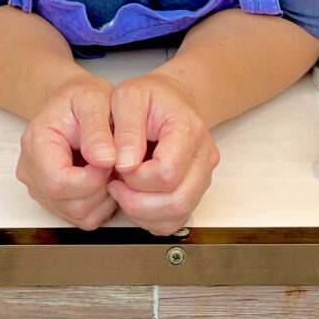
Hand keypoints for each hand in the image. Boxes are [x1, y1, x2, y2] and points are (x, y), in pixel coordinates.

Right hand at [15, 74, 119, 229]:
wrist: (72, 100)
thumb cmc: (81, 97)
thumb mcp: (94, 99)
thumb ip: (97, 130)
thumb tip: (104, 159)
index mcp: (36, 142)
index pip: (58, 182)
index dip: (92, 179)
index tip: (110, 160)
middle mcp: (32, 170)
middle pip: (68, 203)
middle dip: (100, 188)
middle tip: (113, 161)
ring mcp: (40, 188)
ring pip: (77, 215)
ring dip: (103, 197)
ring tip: (108, 166)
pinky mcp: (53, 200)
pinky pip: (81, 218)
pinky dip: (99, 204)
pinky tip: (102, 177)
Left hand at [106, 73, 219, 235]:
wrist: (171, 99)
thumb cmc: (149, 97)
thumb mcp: (128, 96)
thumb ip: (126, 128)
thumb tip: (125, 162)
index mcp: (188, 130)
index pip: (166, 173)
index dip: (135, 177)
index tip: (117, 164)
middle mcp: (203, 156)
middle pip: (176, 201)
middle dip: (136, 201)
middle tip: (116, 182)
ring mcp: (202, 177)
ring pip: (176, 216)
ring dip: (141, 213)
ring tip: (123, 189)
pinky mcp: (195, 191)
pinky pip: (174, 221)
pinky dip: (149, 219)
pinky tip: (135, 197)